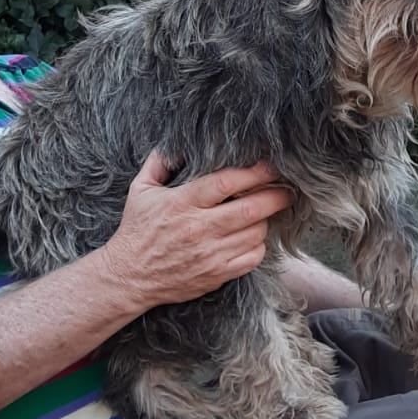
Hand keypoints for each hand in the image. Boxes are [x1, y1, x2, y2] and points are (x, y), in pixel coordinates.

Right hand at [101, 151, 292, 309]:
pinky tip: (253, 237)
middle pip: (250, 210)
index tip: (271, 166)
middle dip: (275, 197)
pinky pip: (251, 259)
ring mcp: (209, 255)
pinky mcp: (216, 275)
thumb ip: (159, 162)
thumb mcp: (140, 190)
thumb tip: (175, 142)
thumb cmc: (136, 231)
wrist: (129, 276)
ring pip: (255, 234)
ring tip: (267, 212)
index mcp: (182, 203)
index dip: (254, 172)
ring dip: (266, 221)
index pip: (226, 182)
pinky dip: (259, 246)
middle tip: (288, 189)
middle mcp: (198, 229)